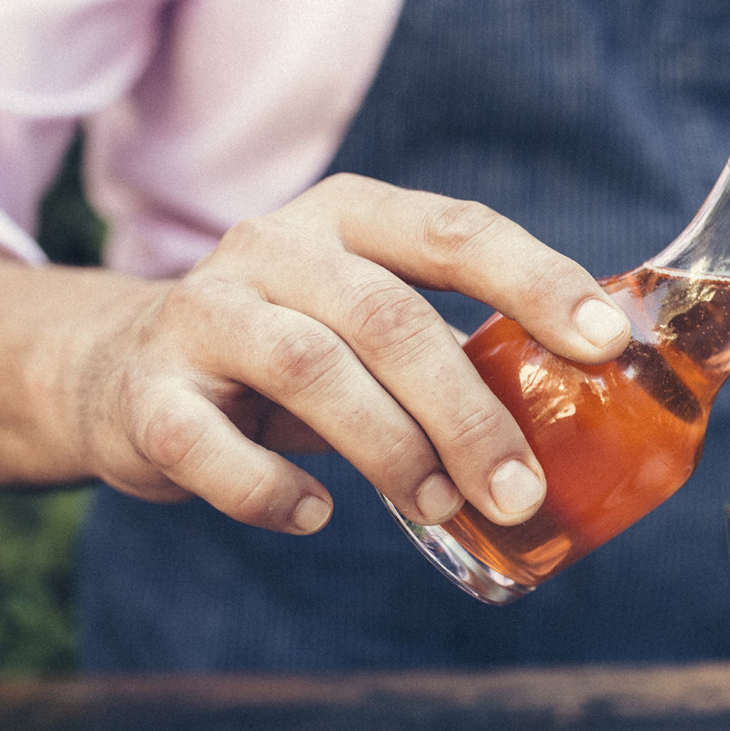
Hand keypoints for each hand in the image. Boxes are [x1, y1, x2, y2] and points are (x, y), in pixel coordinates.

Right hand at [56, 174, 632, 533]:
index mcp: (352, 216)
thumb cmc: (298, 348)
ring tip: (438, 507)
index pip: (457, 232)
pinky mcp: (149, 392)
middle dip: (467, 413)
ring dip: (390, 449)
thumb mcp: (373, 316)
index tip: (607, 343)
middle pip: (388, 317)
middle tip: (519, 492)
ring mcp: (203, 314)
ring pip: (310, 369)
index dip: (537, 282)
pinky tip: (316, 514)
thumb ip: (463, 344)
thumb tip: (595, 411)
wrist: (122, 368)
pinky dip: (270, 489)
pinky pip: (208, 445)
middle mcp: (274, 247)